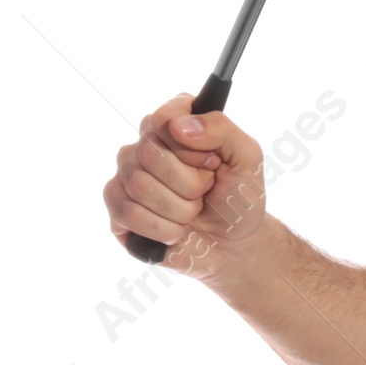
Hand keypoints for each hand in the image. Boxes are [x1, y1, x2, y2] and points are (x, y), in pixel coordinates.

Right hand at [104, 95, 267, 276]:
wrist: (232, 246)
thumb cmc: (239, 199)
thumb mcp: (247, 158)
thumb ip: (222, 129)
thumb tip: (178, 126)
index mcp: (177, 123)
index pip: (164, 118)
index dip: (190, 148)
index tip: (212, 163)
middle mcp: (147, 143)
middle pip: (149, 153)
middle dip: (189, 184)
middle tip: (204, 192)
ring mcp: (127, 175)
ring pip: (138, 185)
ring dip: (179, 209)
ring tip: (191, 213)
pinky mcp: (117, 207)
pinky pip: (126, 212)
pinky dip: (162, 229)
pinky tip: (175, 231)